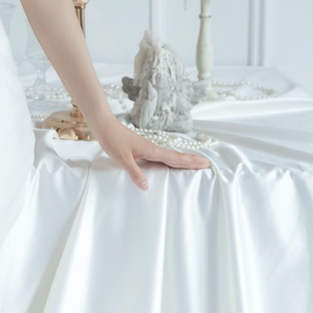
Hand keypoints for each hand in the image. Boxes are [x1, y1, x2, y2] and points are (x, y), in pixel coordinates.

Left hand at [93, 117, 211, 189]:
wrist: (104, 126)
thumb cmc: (113, 140)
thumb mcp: (122, 159)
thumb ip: (134, 172)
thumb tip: (146, 187)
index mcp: (152, 151)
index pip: (175, 158)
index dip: (190, 162)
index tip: (206, 163)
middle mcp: (153, 149)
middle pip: (176, 157)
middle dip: (192, 161)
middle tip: (207, 164)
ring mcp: (148, 148)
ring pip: (170, 156)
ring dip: (183, 160)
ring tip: (194, 164)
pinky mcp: (142, 148)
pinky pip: (161, 156)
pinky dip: (170, 160)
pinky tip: (169, 163)